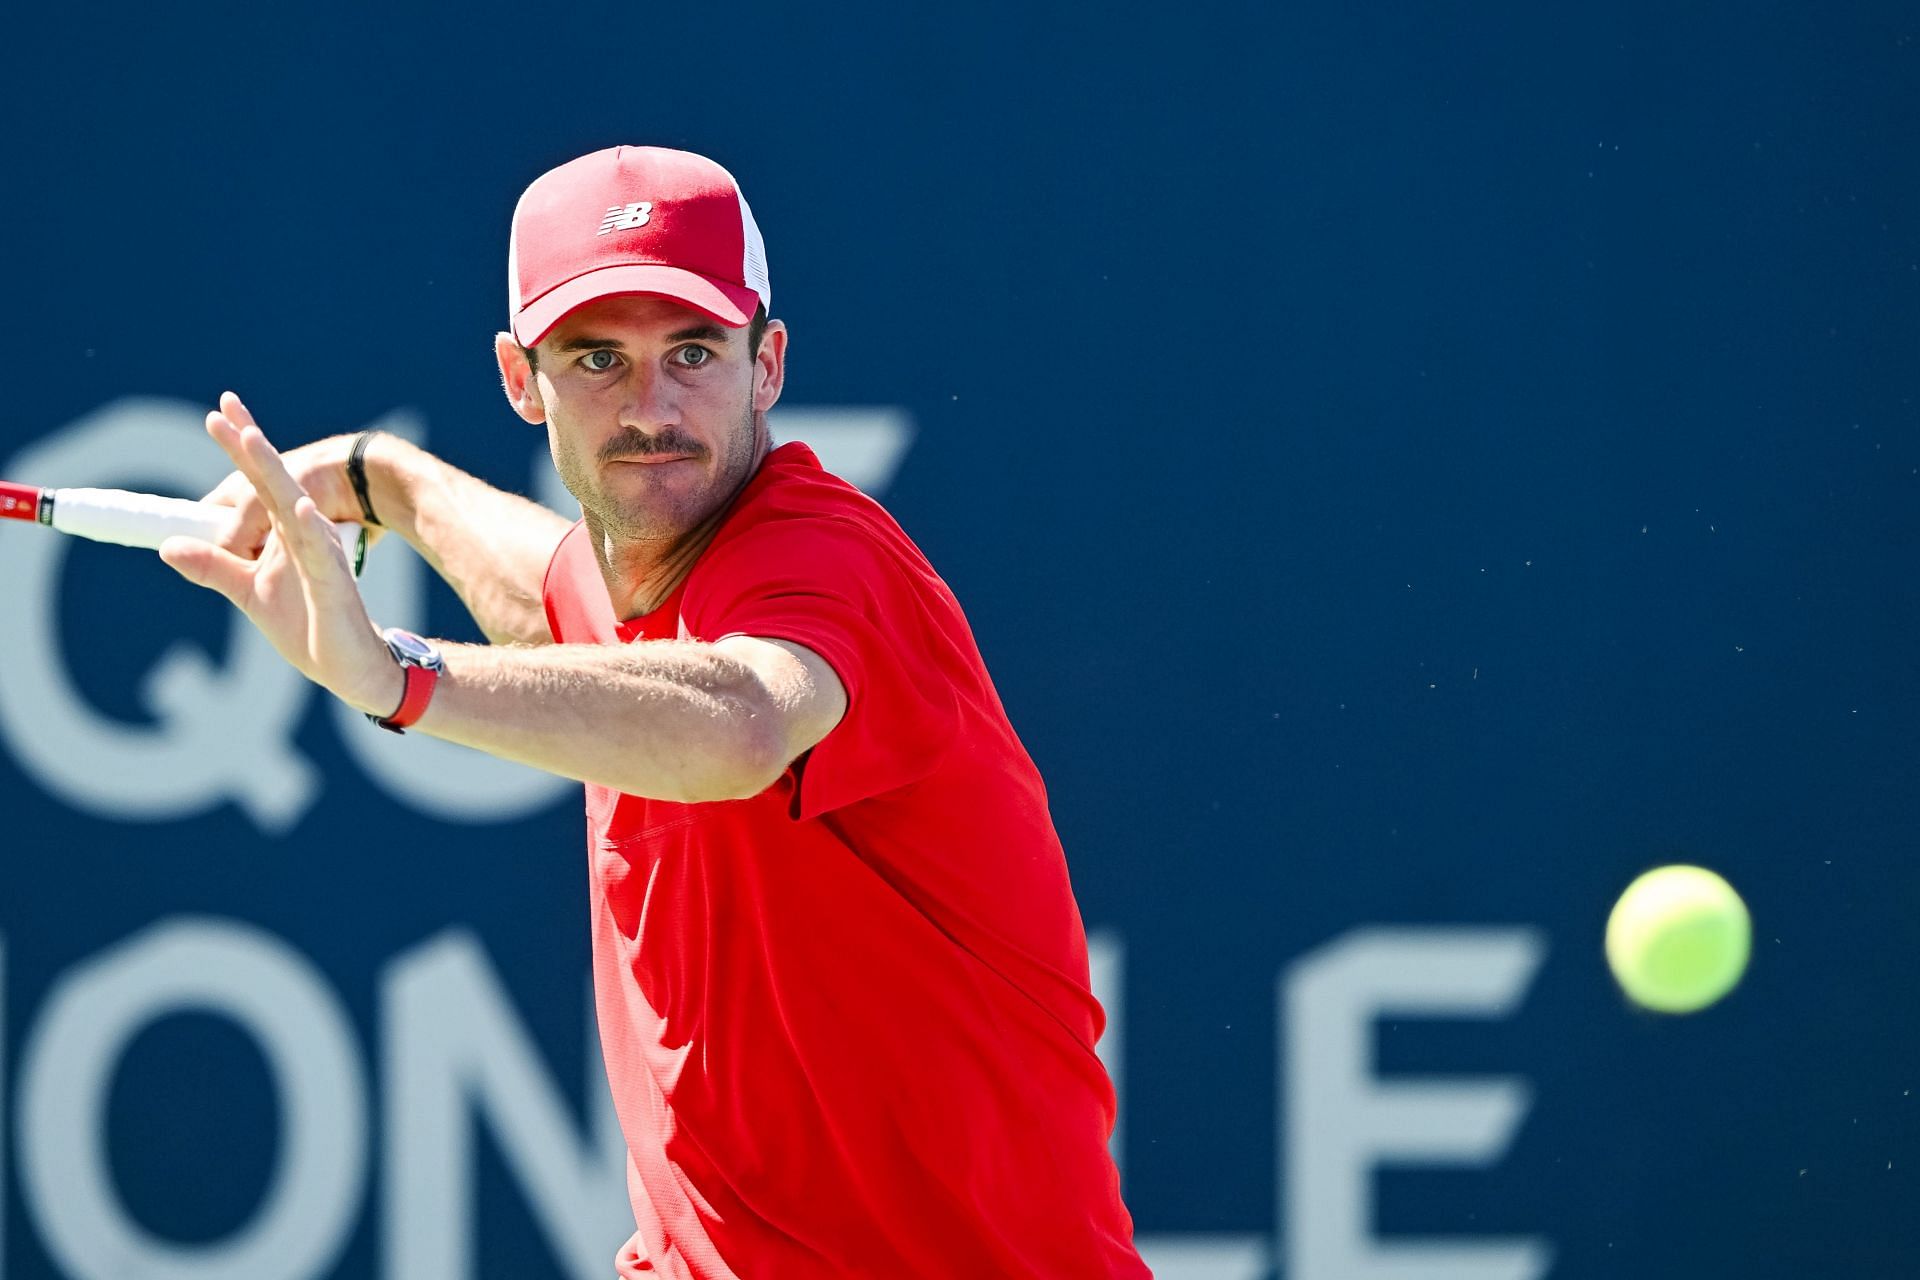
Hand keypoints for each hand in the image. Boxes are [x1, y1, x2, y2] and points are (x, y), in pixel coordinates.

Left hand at [160, 394, 405, 716]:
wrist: (352, 665)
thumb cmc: (307, 625)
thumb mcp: (248, 592)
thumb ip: (213, 566)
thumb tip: (166, 545)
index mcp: (285, 533)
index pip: (257, 484)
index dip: (240, 448)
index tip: (219, 413)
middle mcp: (306, 535)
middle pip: (273, 483)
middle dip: (249, 446)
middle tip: (225, 412)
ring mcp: (322, 557)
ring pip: (295, 508)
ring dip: (274, 473)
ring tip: (253, 440)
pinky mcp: (334, 585)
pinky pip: (322, 556)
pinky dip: (312, 529)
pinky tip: (303, 508)